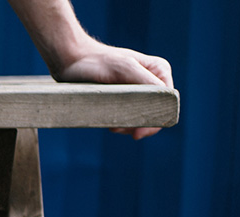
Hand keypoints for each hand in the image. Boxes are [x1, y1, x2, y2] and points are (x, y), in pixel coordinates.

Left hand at [55, 41, 174, 139]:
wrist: (71, 60)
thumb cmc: (96, 61)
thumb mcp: (123, 68)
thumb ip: (147, 81)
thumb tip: (165, 99)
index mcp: (159, 71)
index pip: (168, 102)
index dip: (156, 120)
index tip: (137, 133)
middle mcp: (152, 80)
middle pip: (156, 112)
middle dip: (140, 125)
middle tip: (119, 130)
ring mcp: (138, 91)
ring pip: (142, 117)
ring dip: (129, 126)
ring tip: (113, 127)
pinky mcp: (123, 98)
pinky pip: (129, 116)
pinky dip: (121, 124)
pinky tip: (110, 124)